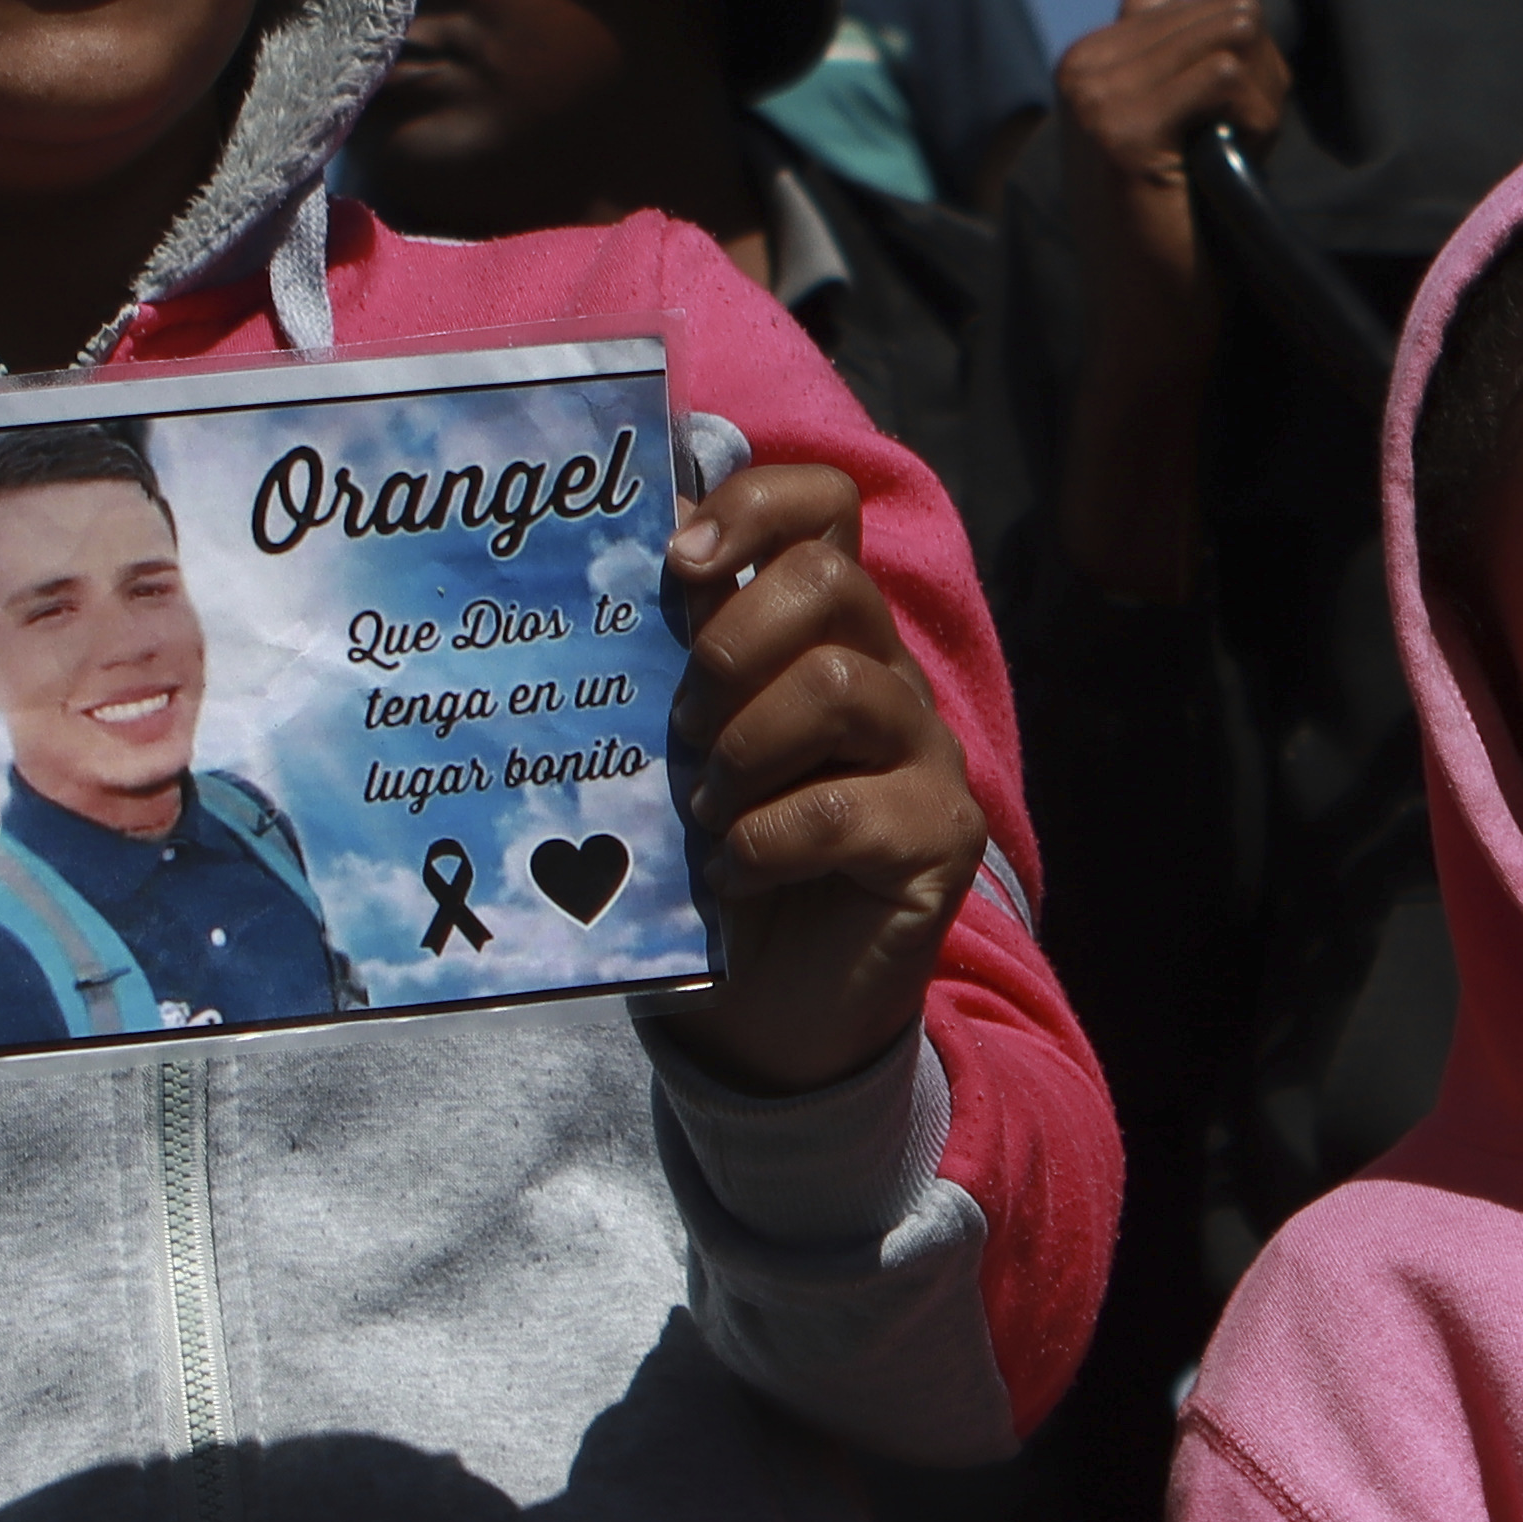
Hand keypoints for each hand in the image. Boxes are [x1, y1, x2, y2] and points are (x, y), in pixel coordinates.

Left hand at [641, 458, 989, 1098]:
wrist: (769, 1015)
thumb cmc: (707, 870)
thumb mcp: (666, 762)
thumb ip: (652, 677)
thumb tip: (582, 584)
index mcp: (817, 632)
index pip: (823, 508)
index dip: (755, 506)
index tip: (677, 564)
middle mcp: (882, 673)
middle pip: (832, 580)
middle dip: (732, 642)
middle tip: (682, 724)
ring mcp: (922, 753)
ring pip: (839, 685)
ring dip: (744, 748)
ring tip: (703, 808)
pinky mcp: (941, 835)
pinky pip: (848, 810)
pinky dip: (766, 842)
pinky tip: (732, 874)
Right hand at [1048, 0, 1293, 323]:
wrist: (1148, 331)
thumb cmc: (1176, 236)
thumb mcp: (1170, 128)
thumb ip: (1161, 48)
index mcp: (1090, 57)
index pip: (1215, 6)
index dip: (1253, 67)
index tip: (1236, 131)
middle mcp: (1082, 65)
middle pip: (1231, 14)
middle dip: (1264, 78)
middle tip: (1246, 147)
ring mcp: (1096, 99)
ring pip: (1235, 37)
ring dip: (1264, 99)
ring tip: (1237, 157)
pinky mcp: (1124, 135)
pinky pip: (1226, 77)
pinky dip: (1256, 117)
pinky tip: (1236, 165)